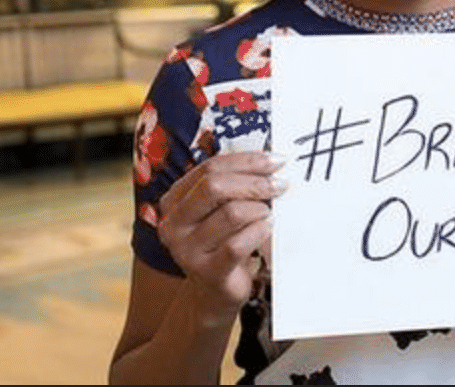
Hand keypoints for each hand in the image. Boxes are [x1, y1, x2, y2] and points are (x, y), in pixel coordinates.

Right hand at [156, 151, 286, 323]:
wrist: (214, 293)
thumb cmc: (222, 242)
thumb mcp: (218, 211)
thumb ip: (232, 185)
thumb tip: (270, 160)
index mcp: (174, 201)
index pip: (210, 168)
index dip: (246, 161)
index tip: (276, 161)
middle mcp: (174, 224)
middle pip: (215, 186)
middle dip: (254, 182)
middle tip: (280, 185)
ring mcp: (188, 251)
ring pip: (231, 213)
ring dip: (259, 209)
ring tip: (269, 213)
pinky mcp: (208, 273)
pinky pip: (239, 244)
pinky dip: (260, 231)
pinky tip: (268, 228)